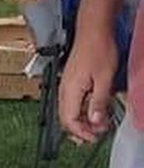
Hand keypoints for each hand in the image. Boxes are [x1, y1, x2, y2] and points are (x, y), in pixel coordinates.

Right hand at [59, 26, 117, 142]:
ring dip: (81, 121)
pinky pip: (71, 104)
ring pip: (68, 113)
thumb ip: (99, 102)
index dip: (82, 132)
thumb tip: (95, 121)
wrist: (93, 30)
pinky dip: (80, 111)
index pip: (69, 121)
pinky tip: (92, 110)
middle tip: (97, 133)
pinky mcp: (70, 83)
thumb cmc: (98, 48)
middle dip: (81, 130)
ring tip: (97, 123)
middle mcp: (64, 91)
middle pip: (66, 120)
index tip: (95, 137)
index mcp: (70, 92)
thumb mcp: (104, 78)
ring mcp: (65, 87)